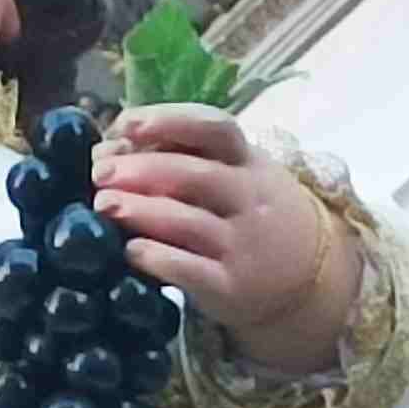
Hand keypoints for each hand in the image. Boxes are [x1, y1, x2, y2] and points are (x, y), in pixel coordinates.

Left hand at [95, 105, 355, 368]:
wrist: (310, 278)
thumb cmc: (248, 212)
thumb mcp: (231, 174)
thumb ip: (175, 156)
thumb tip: (107, 151)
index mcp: (246, 160)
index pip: (215, 127)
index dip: (169, 121)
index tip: (125, 125)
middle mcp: (249, 197)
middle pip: (196, 175)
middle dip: (141, 170)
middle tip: (98, 174)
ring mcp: (243, 243)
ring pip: (190, 222)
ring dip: (141, 211)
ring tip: (102, 204)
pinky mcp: (231, 286)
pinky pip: (192, 271)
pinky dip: (158, 259)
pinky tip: (130, 250)